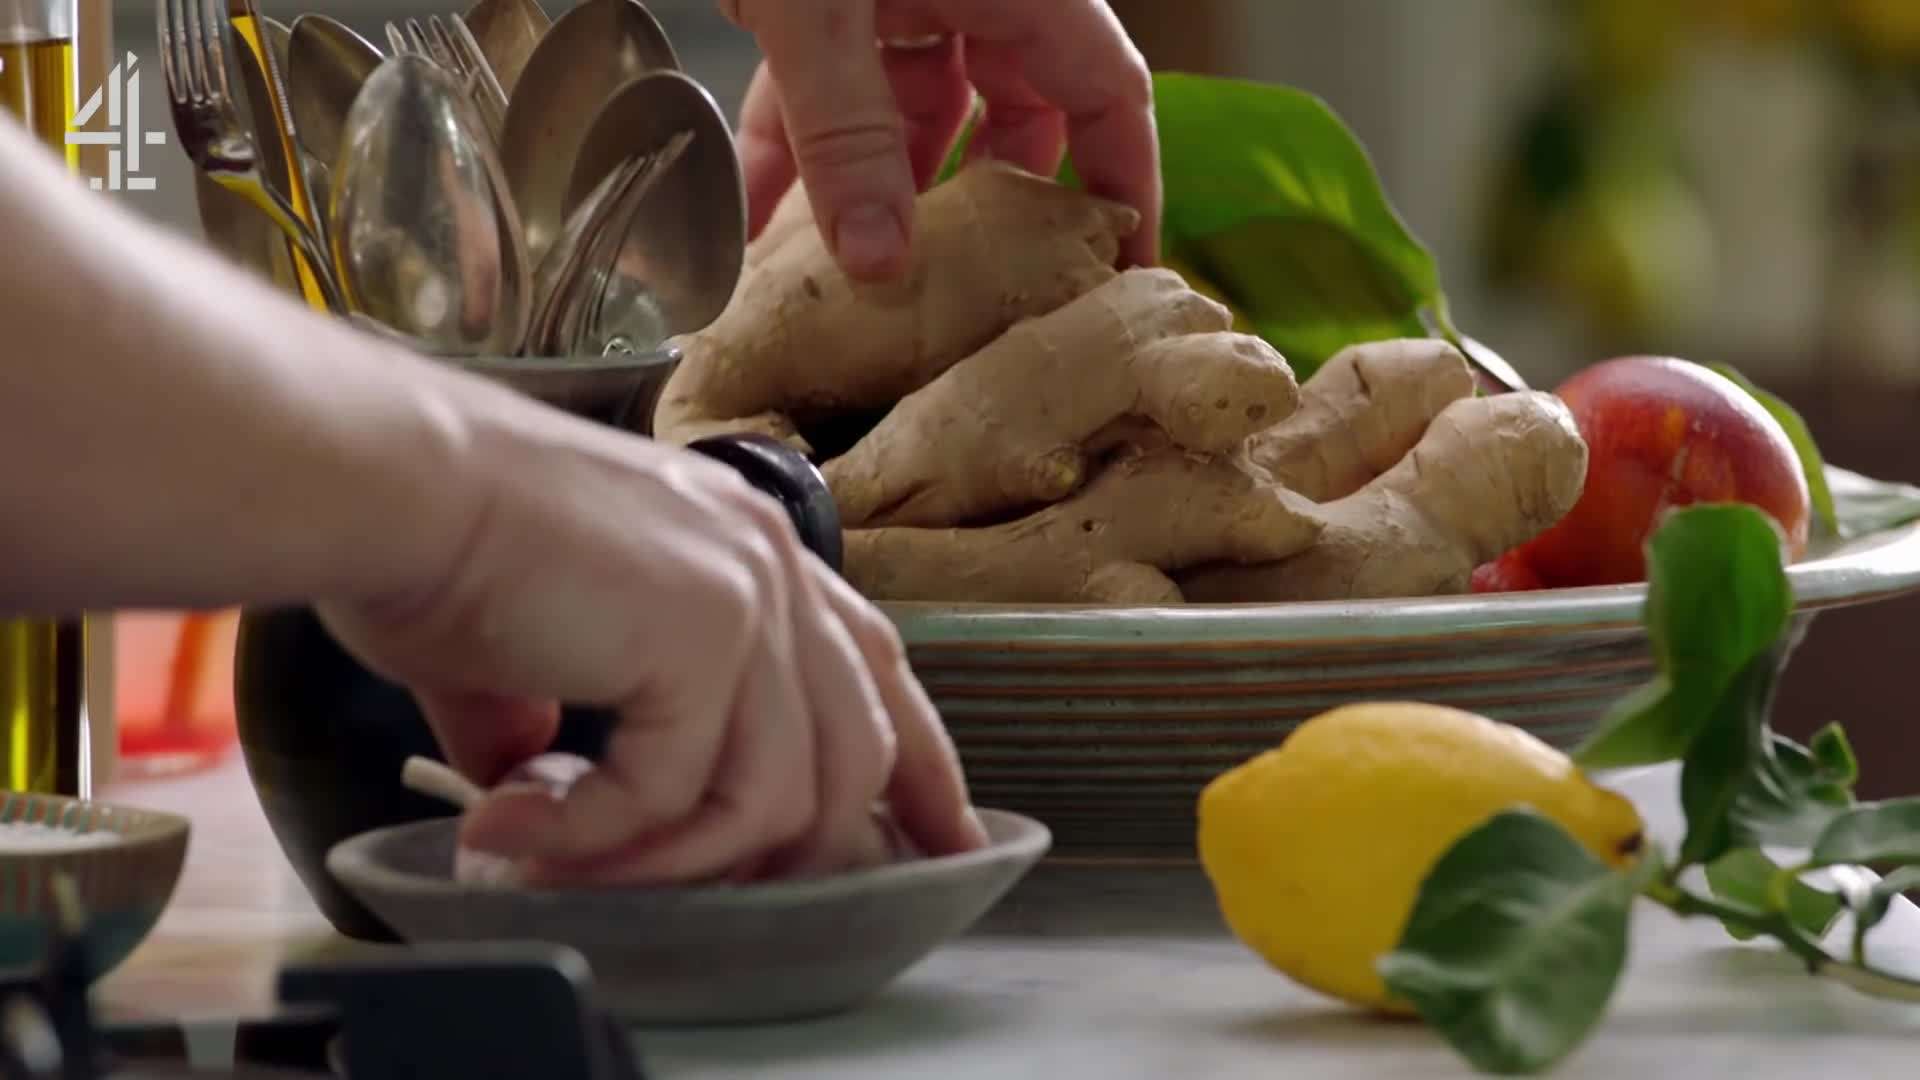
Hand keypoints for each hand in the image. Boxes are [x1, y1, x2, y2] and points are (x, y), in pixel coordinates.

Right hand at [316, 378, 987, 882]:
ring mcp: (747, 597)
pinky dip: (590, 837)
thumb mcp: (534, 648)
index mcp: (753, 552)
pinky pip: (675, 795)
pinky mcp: (700, 635)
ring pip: (772, 797)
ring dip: (661, 859)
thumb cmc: (440, 542)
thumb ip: (565, 725)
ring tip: (551, 861)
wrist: (387, 485)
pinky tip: (506, 832)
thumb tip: (535, 794)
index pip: (877, 670)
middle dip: (800, 852)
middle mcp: (771, 564)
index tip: (939, 840)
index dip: (922, 765)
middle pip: (856, 753)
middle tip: (712, 908)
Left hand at [723, 0, 1159, 280]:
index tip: (1122, 276)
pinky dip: (795, 153)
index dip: (1125, 188)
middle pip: (1014, 117)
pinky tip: (756, 225)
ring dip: (877, 195)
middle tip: (983, 298)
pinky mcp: (824, 0)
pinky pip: (823, 92)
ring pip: (912, 116)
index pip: (1108, 98)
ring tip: (857, 290)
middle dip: (992, 211)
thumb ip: (846, 133)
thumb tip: (878, 265)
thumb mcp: (823, 8)